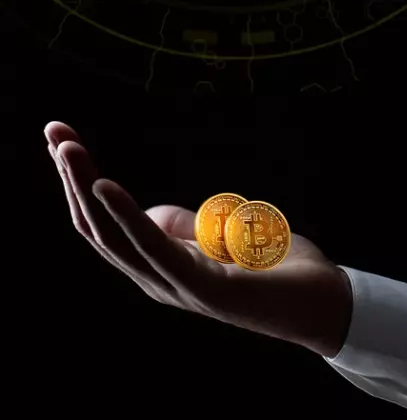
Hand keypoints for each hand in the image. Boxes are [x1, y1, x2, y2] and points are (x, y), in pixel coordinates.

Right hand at [46, 121, 352, 357]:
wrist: (324, 305)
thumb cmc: (279, 270)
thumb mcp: (225, 238)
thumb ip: (187, 230)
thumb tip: (151, 213)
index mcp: (160, 267)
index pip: (103, 223)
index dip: (78, 182)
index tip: (62, 138)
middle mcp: (157, 279)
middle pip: (97, 226)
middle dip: (71, 177)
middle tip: (52, 130)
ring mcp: (176, 285)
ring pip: (113, 234)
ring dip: (85, 185)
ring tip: (67, 147)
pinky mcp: (201, 286)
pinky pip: (153, 246)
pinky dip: (125, 213)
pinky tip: (104, 185)